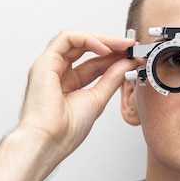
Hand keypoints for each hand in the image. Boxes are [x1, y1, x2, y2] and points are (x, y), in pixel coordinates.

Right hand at [18, 30, 137, 168]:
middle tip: (132, 47)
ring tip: (122, 46)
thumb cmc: (66, 130)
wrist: (50, 141)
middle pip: (86, 48)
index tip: (134, 55)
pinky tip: (105, 49)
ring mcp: (50, 66)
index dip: (115, 57)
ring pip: (77, 39)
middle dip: (112, 45)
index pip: (95, 63)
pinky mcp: (45, 62)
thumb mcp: (98, 99)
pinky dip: (88, 40)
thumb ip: (113, 78)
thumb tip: (128, 63)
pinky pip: (66, 39)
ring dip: (102, 40)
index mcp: (70, 83)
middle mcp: (59, 72)